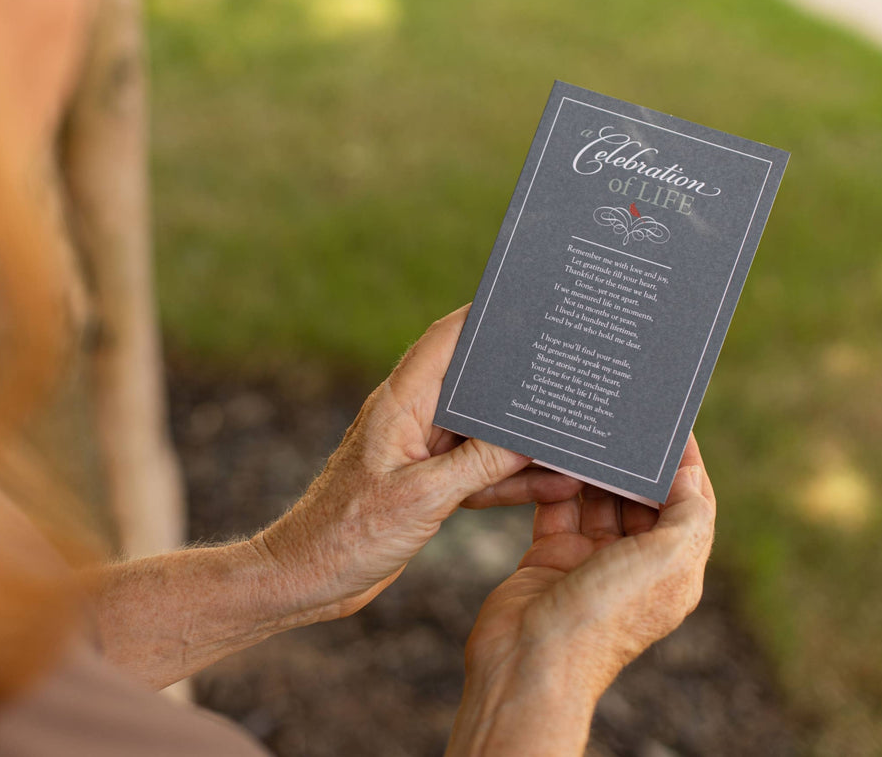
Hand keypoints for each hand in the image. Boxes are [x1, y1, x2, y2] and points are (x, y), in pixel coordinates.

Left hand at [253, 306, 583, 620]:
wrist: (307, 579)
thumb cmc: (348, 534)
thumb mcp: (423, 496)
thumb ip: (480, 463)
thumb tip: (530, 437)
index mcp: (399, 404)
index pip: (444, 341)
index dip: (483, 317)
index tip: (525, 303)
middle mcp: (410, 418)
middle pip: (473, 384)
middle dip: (517, 380)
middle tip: (566, 371)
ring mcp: (419, 451)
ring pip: (483, 433)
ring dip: (523, 440)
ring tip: (574, 437)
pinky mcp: (427, 484)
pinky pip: (479, 470)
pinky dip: (511, 477)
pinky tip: (552, 483)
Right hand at [448, 437, 715, 755]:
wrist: (530, 660)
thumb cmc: (604, 617)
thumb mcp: (667, 562)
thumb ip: (688, 514)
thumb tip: (689, 472)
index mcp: (673, 571)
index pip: (690, 506)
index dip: (686, 466)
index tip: (674, 425)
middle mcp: (634, 565)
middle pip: (642, 499)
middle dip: (636, 462)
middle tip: (625, 417)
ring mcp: (590, 561)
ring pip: (598, 500)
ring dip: (595, 467)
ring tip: (589, 425)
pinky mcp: (550, 556)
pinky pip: (558, 507)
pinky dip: (557, 480)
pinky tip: (554, 451)